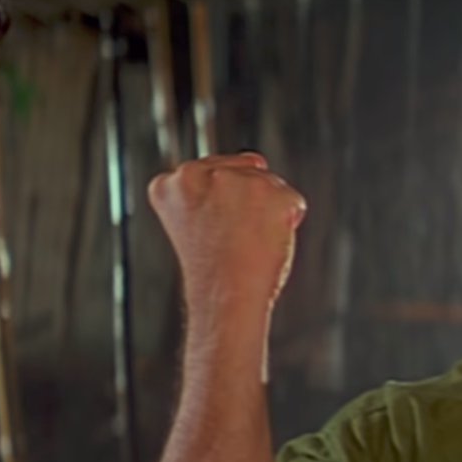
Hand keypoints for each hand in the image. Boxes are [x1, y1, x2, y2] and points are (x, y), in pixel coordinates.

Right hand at [148, 152, 306, 313]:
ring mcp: (234, 180)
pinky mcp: (270, 192)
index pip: (208, 175)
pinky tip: (266, 243)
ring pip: (268, 184)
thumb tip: (259, 160)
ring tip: (246, 244)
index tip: (208, 236)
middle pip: (241, 171)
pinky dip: (288, 224)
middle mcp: (196, 173)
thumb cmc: (214, 272)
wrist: (225, 301)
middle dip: (244, 203)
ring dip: (267, 212)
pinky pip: (292, 203)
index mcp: (169, 184)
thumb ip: (212, 188)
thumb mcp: (194, 221)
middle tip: (230, 243)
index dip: (215, 210)